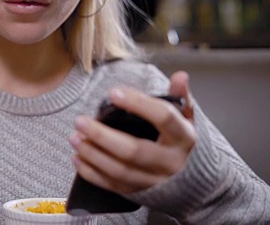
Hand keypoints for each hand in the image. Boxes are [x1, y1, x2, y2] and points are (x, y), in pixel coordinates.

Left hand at [69, 71, 196, 193]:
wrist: (195, 183)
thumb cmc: (182, 142)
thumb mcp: (186, 119)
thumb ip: (179, 97)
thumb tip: (180, 75)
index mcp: (183, 137)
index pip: (163, 117)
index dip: (138, 103)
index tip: (114, 92)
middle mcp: (170, 162)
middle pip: (134, 150)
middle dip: (103, 136)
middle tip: (80, 121)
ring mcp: (155, 180)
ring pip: (120, 170)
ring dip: (92, 154)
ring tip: (74, 137)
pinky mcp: (140, 193)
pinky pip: (113, 185)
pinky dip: (92, 173)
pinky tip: (77, 158)